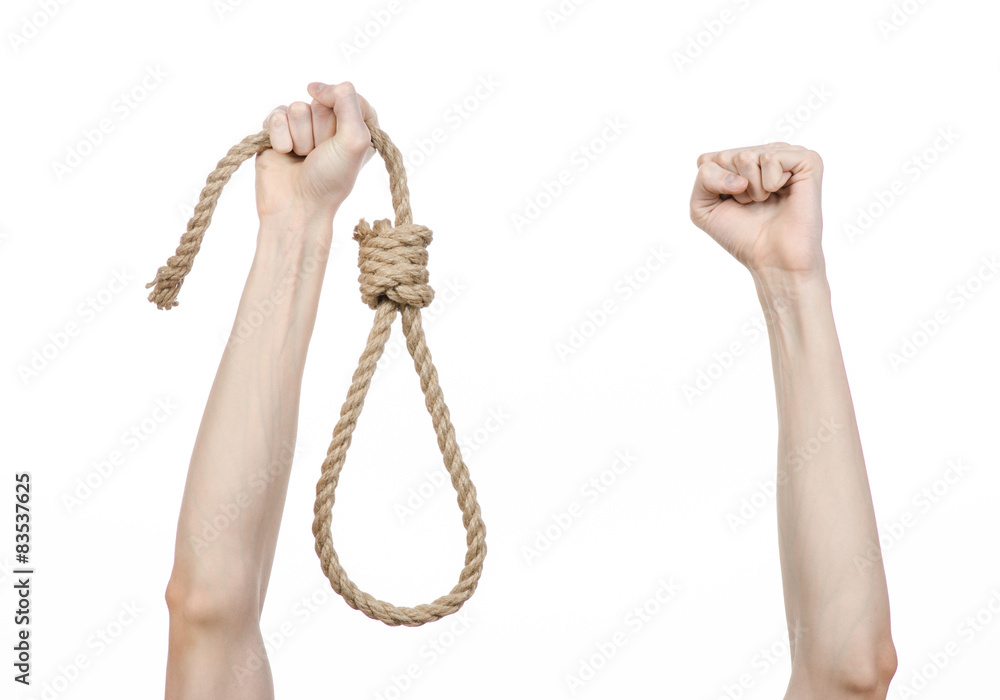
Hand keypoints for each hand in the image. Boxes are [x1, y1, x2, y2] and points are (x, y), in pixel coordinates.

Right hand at [255, 81, 377, 225]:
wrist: (296, 206)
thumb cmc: (330, 181)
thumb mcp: (354, 140)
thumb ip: (348, 102)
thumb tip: (316, 87)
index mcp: (357, 128)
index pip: (349, 94)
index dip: (342, 111)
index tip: (340, 134)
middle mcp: (330, 126)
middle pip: (321, 101)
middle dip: (320, 130)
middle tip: (320, 154)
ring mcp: (303, 128)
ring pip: (297, 107)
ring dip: (301, 136)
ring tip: (303, 157)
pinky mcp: (278, 132)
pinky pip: (276, 115)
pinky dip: (280, 136)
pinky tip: (284, 153)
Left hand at [689, 143, 824, 279]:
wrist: (773, 259)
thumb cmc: (742, 235)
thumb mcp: (703, 208)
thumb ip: (704, 176)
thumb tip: (743, 159)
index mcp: (742, 164)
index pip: (707, 160)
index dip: (712, 190)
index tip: (730, 206)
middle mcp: (763, 155)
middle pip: (725, 156)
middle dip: (731, 189)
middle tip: (752, 205)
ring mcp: (786, 156)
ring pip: (746, 156)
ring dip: (751, 188)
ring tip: (767, 201)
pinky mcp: (807, 161)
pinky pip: (770, 157)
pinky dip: (770, 183)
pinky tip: (782, 193)